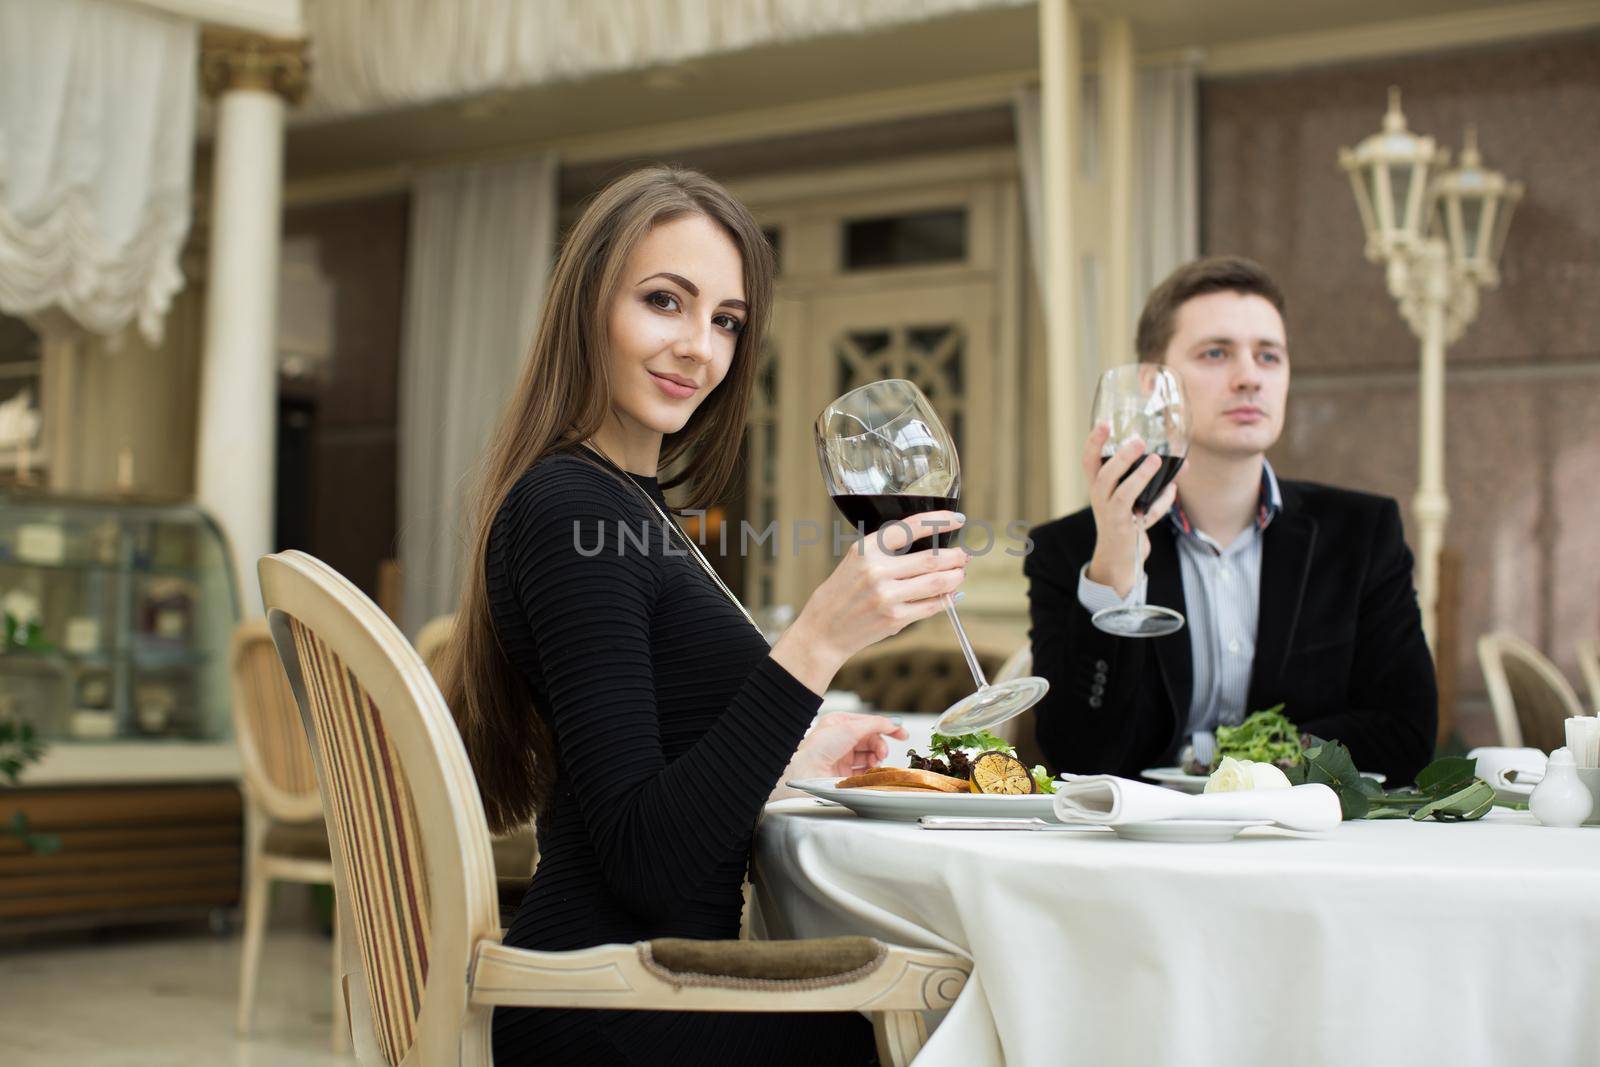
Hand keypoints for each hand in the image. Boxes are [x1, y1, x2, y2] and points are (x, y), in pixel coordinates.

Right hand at [769, 511, 967, 694]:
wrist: (823, 630)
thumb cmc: (843, 592)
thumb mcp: (857, 560)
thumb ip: (888, 551)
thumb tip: (932, 546)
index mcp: (866, 549)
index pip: (911, 526)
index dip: (940, 521)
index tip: (958, 519)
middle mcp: (876, 570)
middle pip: (932, 559)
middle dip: (956, 556)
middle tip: (965, 555)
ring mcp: (887, 596)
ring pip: (937, 583)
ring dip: (956, 577)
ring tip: (960, 573)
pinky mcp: (895, 619)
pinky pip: (932, 606)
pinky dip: (947, 599)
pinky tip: (951, 594)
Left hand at [771, 712, 908, 800]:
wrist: (806, 772)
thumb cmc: (820, 747)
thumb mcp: (850, 728)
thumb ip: (875, 724)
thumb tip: (893, 723)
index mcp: (840, 722)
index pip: (869, 723)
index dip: (888, 728)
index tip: (903, 735)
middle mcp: (841, 739)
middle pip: (871, 741)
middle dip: (880, 746)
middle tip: (881, 754)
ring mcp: (842, 757)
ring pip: (869, 756)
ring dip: (876, 759)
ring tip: (875, 764)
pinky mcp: (843, 774)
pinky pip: (863, 772)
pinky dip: (870, 772)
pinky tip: (871, 772)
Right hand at [1082, 423, 1177, 596]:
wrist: (1118, 557)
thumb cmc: (1126, 518)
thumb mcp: (1131, 496)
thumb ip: (1153, 480)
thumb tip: (1185, 466)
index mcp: (1098, 485)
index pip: (1089, 460)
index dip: (1094, 441)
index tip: (1105, 423)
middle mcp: (1100, 498)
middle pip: (1104, 475)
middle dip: (1120, 457)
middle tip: (1139, 441)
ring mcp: (1111, 515)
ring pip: (1122, 494)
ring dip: (1140, 476)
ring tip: (1156, 460)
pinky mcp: (1125, 529)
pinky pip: (1144, 513)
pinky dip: (1160, 501)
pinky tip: (1172, 490)